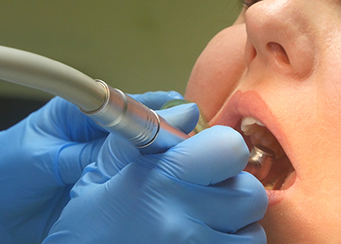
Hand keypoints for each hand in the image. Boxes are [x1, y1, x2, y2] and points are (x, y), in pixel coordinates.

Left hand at [0, 91, 197, 243]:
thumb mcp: (40, 157)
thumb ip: (87, 150)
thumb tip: (132, 138)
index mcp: (81, 115)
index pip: (132, 106)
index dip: (162, 113)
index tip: (189, 121)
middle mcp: (98, 139)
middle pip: (149, 133)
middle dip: (175, 140)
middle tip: (200, 151)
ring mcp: (104, 168)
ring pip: (147, 161)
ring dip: (168, 165)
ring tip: (195, 172)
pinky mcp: (103, 194)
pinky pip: (135, 189)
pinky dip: (154, 189)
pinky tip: (171, 193)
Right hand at [44, 125, 267, 243]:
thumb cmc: (86, 230)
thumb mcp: (99, 177)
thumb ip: (144, 138)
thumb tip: (188, 110)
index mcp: (160, 182)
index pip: (231, 148)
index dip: (219, 151)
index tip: (206, 161)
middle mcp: (184, 221)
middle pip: (250, 192)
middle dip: (232, 191)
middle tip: (204, 198)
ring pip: (254, 231)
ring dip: (235, 226)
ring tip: (203, 225)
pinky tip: (202, 241)